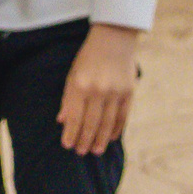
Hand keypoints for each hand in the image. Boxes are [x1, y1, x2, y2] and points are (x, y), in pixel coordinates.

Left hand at [59, 24, 138, 155]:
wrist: (114, 40)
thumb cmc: (88, 58)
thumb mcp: (72, 74)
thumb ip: (68, 98)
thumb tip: (63, 120)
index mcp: (80, 85)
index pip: (74, 116)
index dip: (71, 133)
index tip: (67, 145)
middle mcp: (98, 91)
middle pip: (91, 123)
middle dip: (85, 140)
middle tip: (80, 152)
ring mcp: (115, 92)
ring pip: (107, 123)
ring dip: (100, 139)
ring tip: (95, 151)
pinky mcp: (129, 93)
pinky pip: (122, 116)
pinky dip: (116, 129)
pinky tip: (111, 138)